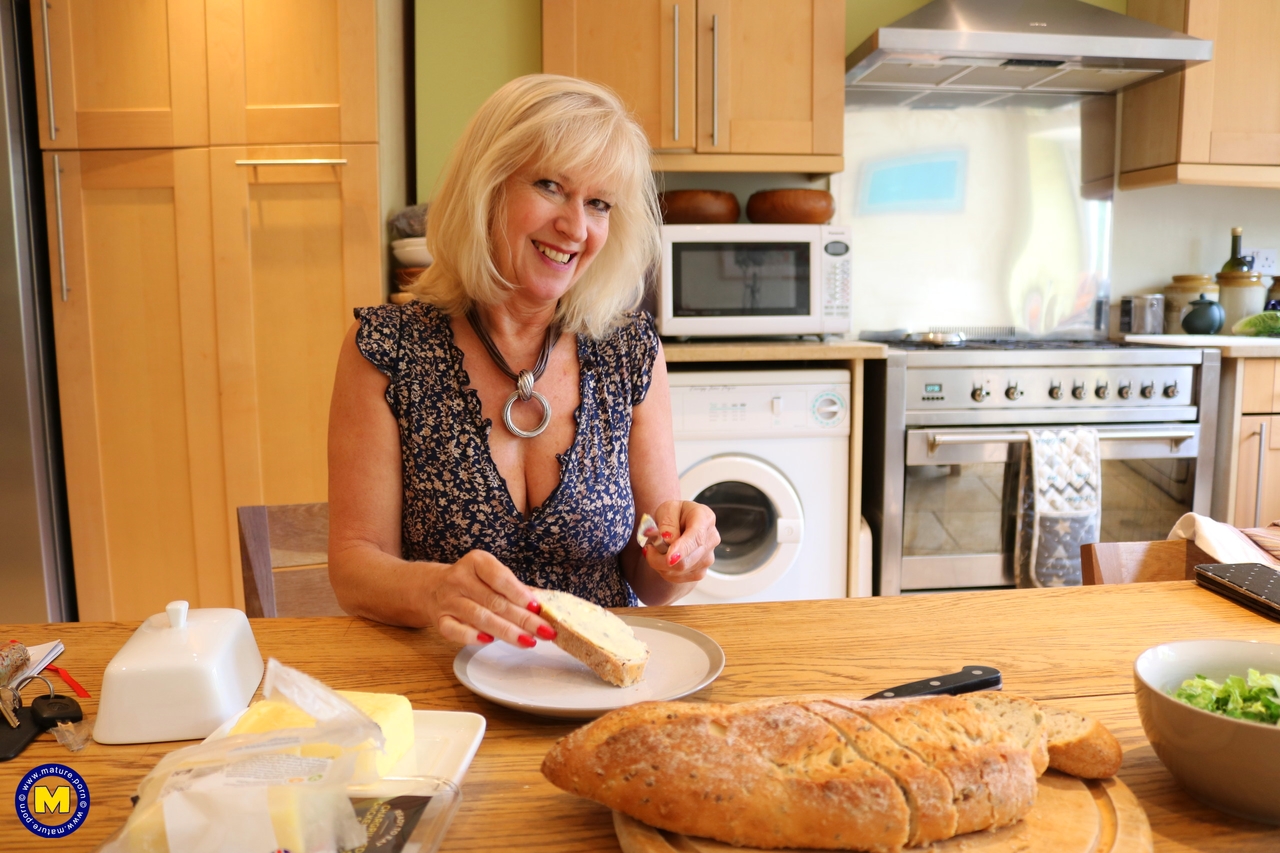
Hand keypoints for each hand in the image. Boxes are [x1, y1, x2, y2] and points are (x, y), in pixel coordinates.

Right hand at [424, 550, 556, 647]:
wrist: (433, 587)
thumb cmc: (473, 582)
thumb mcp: (491, 575)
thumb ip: (513, 588)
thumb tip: (540, 607)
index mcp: (476, 562)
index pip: (500, 577)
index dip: (519, 593)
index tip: (537, 608)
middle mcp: (460, 579)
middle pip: (495, 601)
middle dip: (523, 619)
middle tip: (544, 631)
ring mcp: (448, 600)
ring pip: (479, 617)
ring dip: (506, 631)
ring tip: (527, 641)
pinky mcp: (440, 620)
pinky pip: (455, 630)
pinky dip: (472, 636)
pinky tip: (489, 641)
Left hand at [643, 500, 718, 583]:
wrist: (682, 523)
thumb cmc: (675, 514)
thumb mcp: (667, 509)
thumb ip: (667, 522)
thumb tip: (668, 539)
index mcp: (705, 518)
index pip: (696, 538)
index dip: (682, 550)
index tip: (669, 559)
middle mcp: (711, 540)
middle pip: (686, 561)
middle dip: (660, 559)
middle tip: (648, 548)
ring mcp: (707, 558)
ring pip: (680, 571)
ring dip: (660, 564)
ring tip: (656, 550)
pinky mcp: (700, 571)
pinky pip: (678, 578)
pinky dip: (665, 570)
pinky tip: (663, 558)